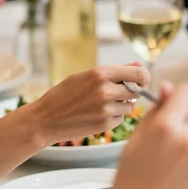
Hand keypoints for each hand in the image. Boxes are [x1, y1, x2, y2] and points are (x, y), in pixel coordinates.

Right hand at [25, 63, 149, 145]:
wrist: (45, 120)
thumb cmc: (64, 95)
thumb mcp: (86, 76)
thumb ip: (116, 70)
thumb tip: (140, 63)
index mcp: (100, 73)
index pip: (138, 73)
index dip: (143, 77)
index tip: (140, 80)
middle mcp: (105, 90)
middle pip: (136, 91)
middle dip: (131, 92)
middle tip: (115, 93)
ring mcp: (106, 109)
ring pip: (130, 106)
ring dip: (121, 105)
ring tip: (100, 104)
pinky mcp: (105, 124)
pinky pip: (120, 119)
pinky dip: (113, 117)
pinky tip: (96, 115)